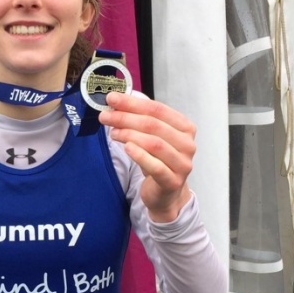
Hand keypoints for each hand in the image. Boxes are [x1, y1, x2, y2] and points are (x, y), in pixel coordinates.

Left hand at [99, 91, 195, 221]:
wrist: (165, 194)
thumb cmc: (158, 160)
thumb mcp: (152, 137)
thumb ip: (141, 119)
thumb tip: (117, 101)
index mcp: (185, 127)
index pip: (157, 109)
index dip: (133, 103)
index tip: (112, 98)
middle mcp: (188, 144)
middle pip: (154, 125)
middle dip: (126, 118)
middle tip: (106, 116)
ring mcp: (183, 164)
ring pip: (154, 144)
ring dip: (129, 135)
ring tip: (112, 133)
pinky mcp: (173, 181)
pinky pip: (156, 166)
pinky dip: (140, 155)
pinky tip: (126, 147)